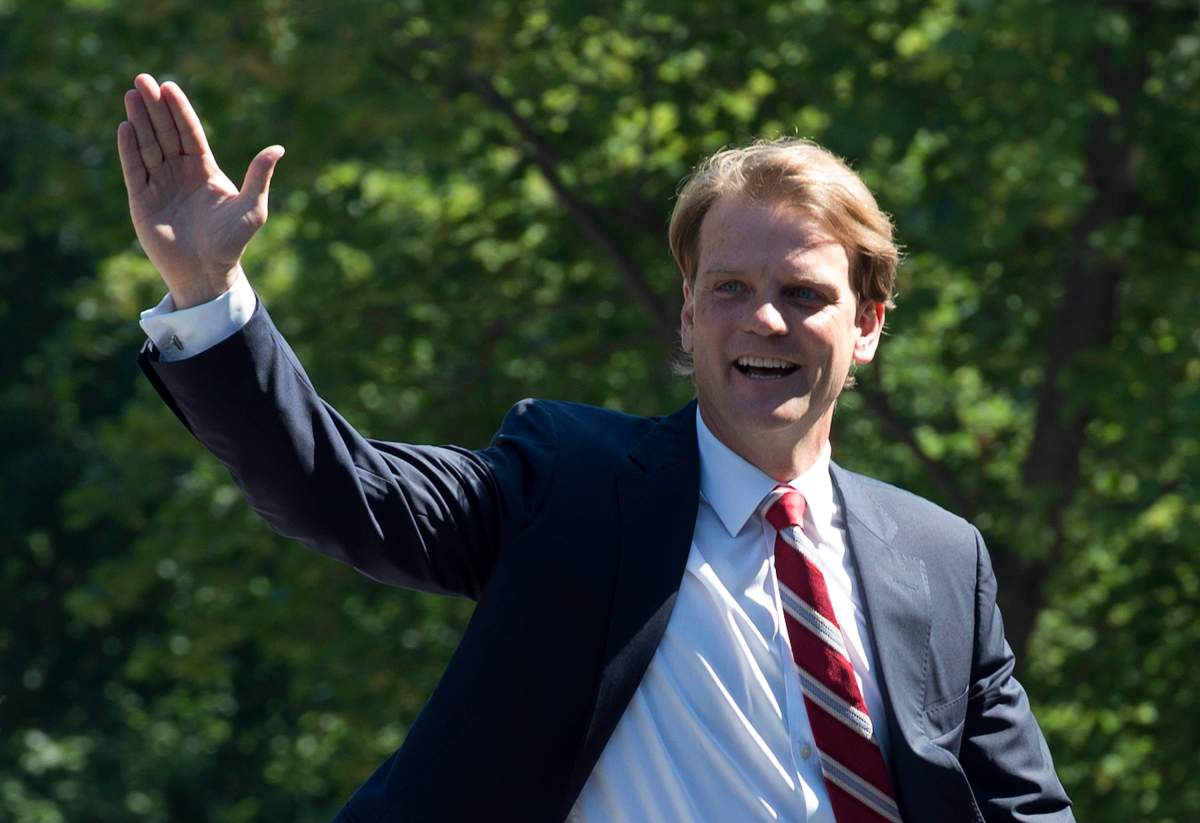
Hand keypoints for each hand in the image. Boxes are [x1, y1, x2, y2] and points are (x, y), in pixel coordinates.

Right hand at [117, 73, 283, 308]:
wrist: (207, 272)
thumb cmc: (233, 242)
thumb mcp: (251, 208)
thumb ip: (259, 177)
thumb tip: (278, 148)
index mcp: (204, 170)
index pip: (189, 133)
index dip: (179, 110)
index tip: (169, 87)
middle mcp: (180, 172)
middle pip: (166, 132)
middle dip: (155, 107)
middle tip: (143, 79)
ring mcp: (160, 184)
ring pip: (147, 146)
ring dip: (139, 121)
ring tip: (131, 95)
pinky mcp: (142, 200)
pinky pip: (134, 169)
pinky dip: (129, 149)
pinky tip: (125, 127)